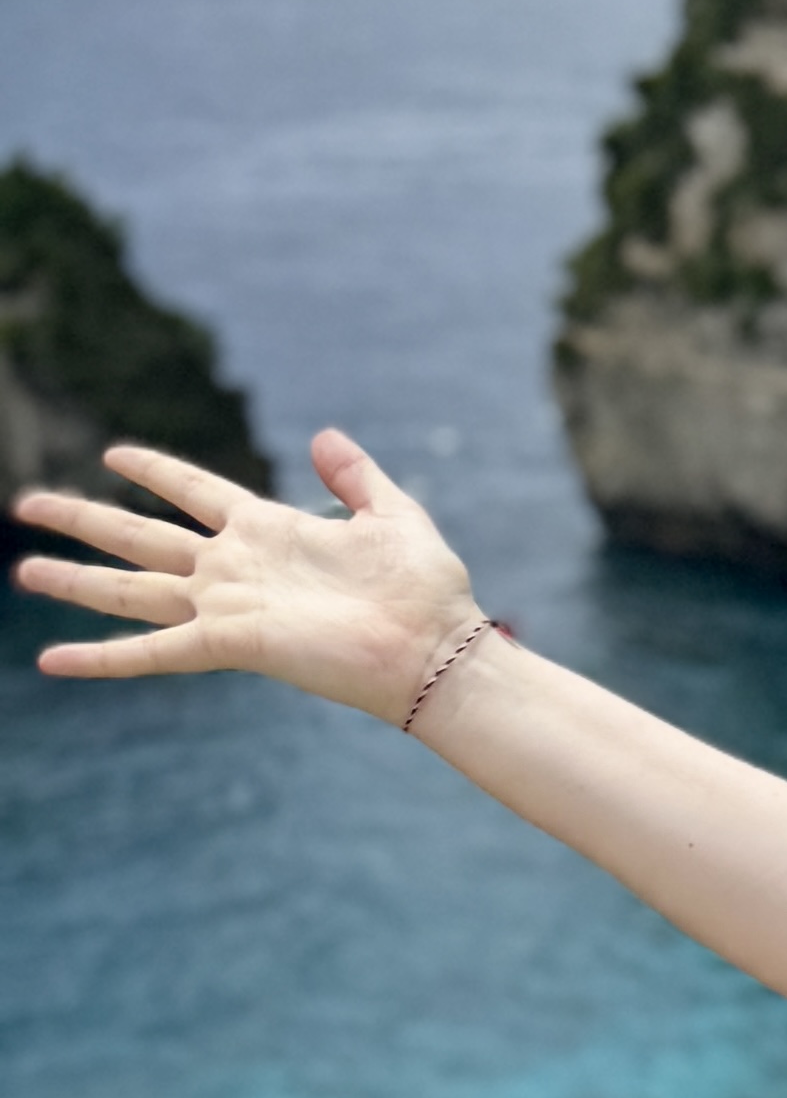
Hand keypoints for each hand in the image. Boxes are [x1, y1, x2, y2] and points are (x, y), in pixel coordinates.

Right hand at [13, 427, 481, 717]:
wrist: (435, 648)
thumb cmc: (424, 589)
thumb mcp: (392, 513)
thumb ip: (355, 475)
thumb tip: (324, 436)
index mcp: (268, 530)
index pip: (195, 491)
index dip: (157, 470)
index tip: (114, 452)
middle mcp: (235, 568)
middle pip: (141, 536)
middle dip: (85, 520)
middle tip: (28, 504)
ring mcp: (226, 606)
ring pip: (131, 590)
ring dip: (76, 581)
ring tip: (25, 569)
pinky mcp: (228, 643)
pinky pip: (151, 652)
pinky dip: (101, 658)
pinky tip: (52, 661)